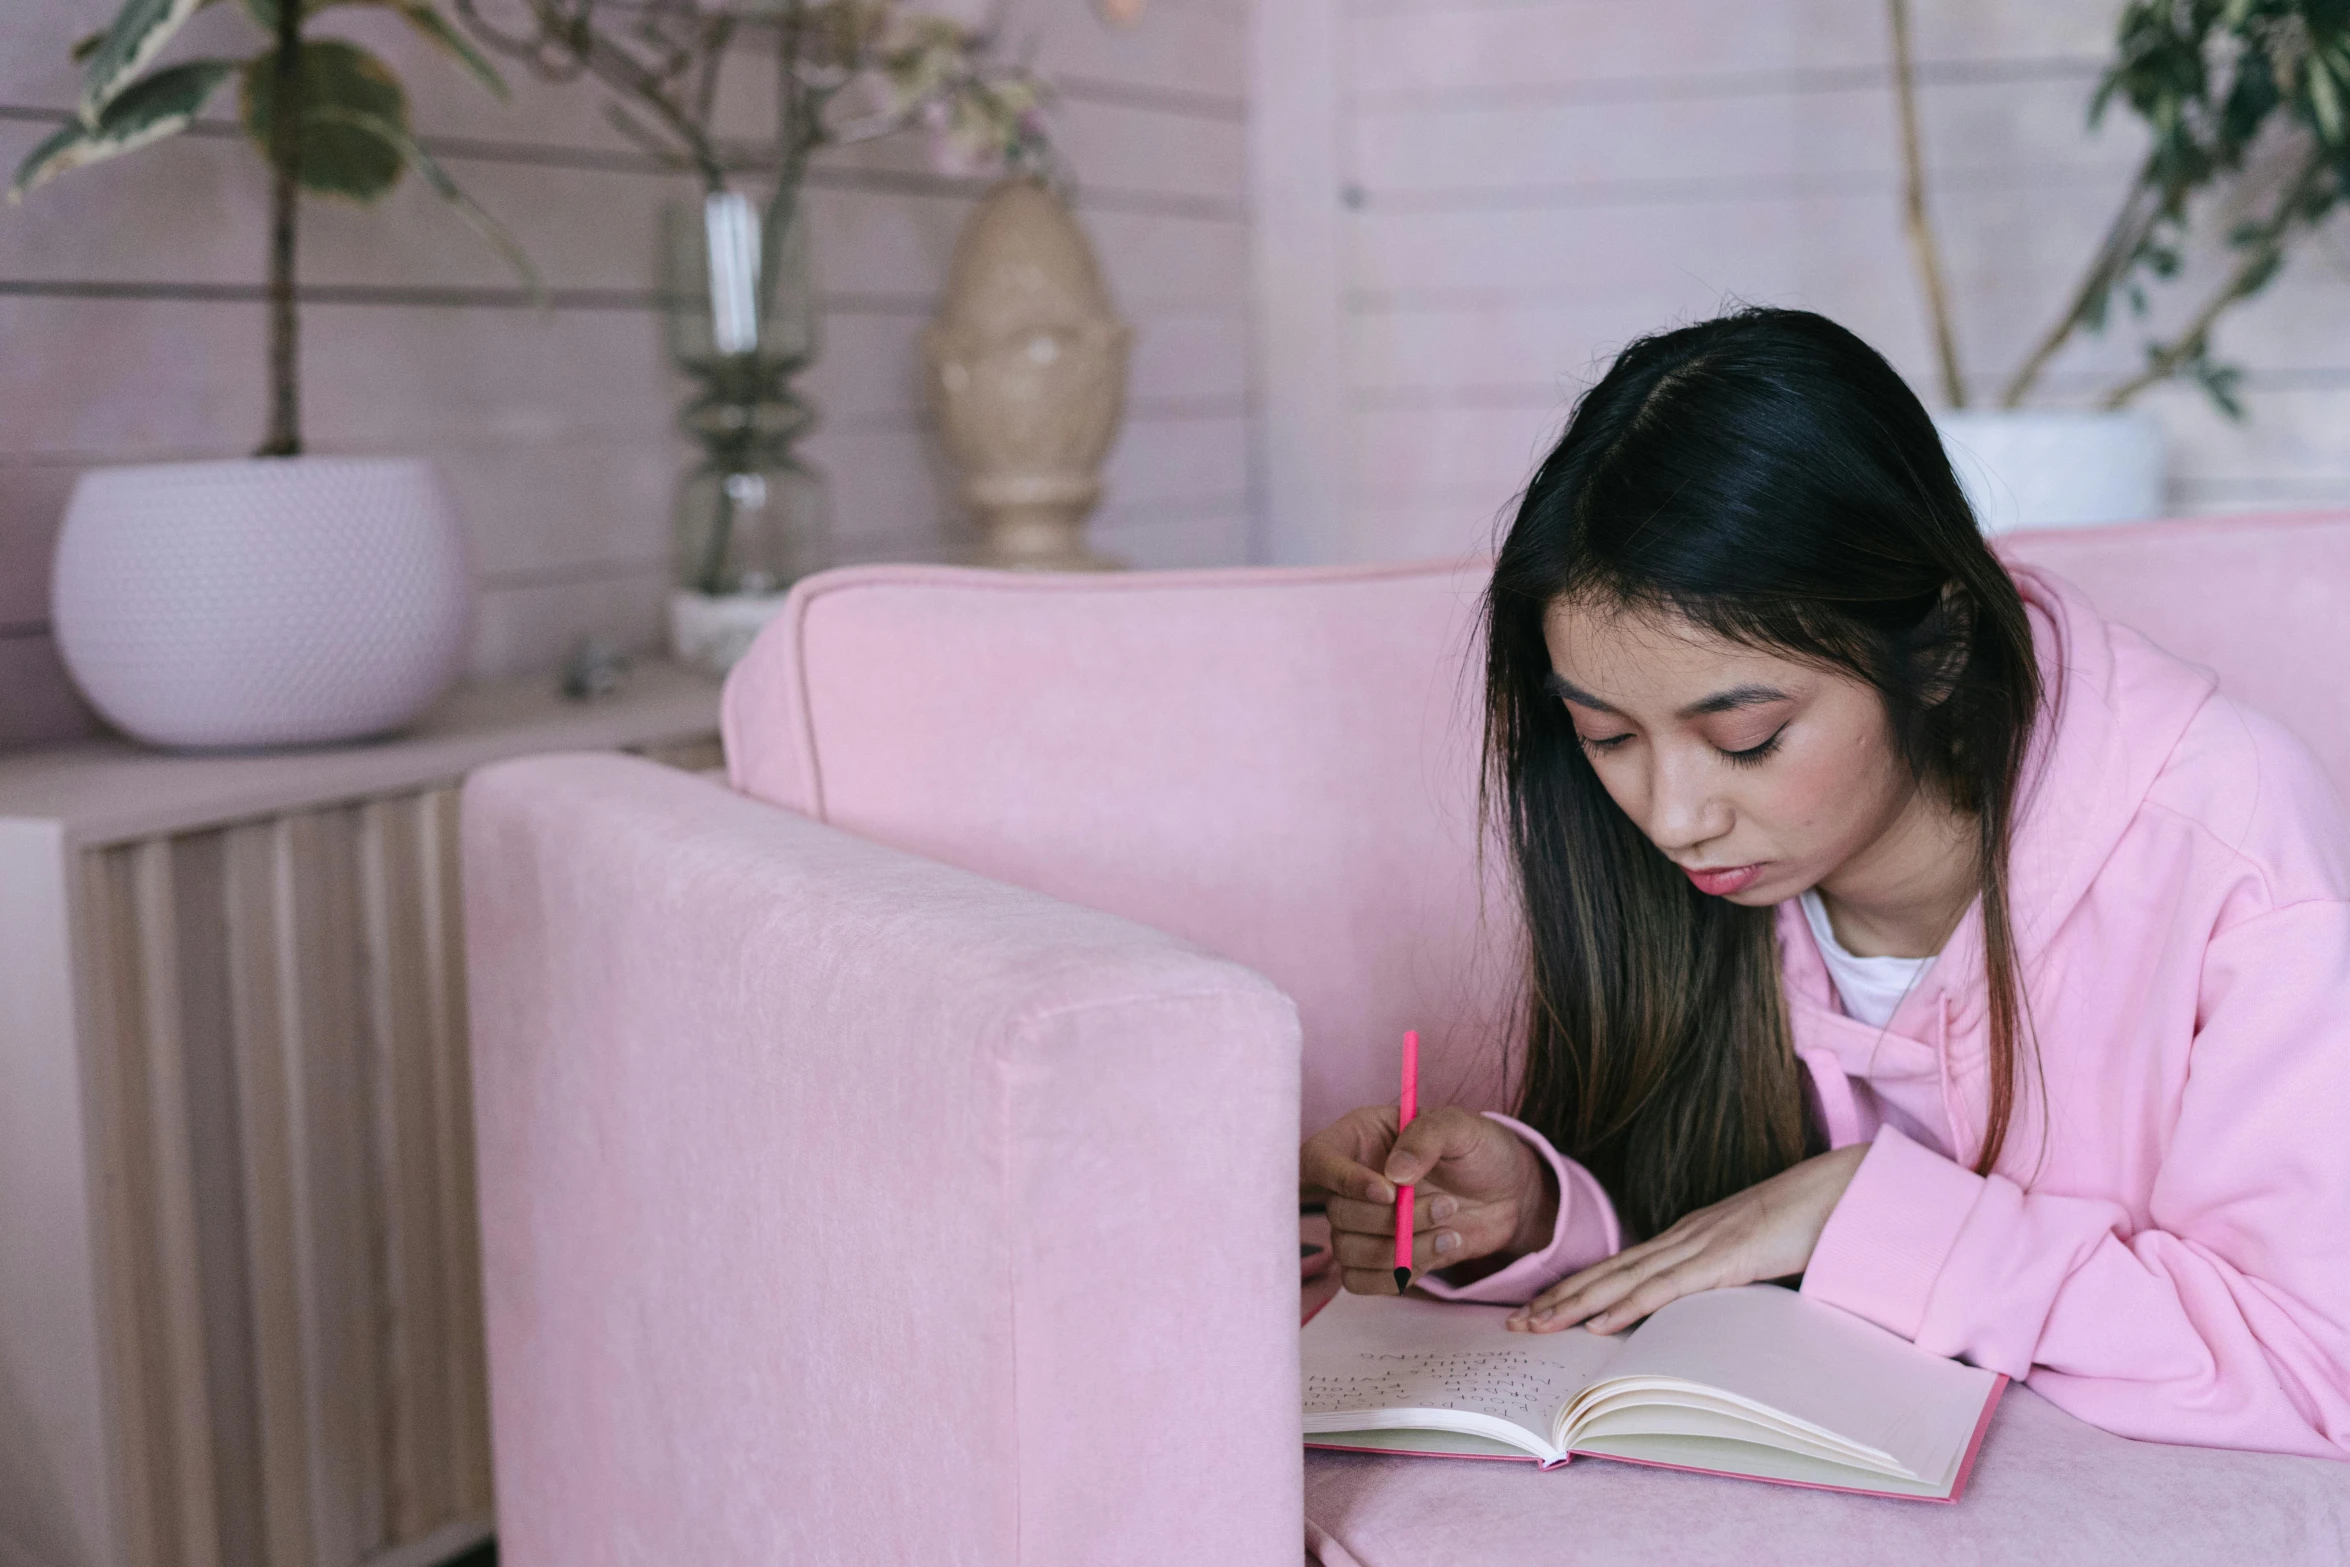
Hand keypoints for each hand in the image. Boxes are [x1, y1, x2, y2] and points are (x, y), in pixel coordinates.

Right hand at [1300, 1105, 1557, 1294]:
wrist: (1509, 1191)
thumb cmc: (1480, 1148)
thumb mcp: (1461, 1127)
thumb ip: (1426, 1138)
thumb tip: (1394, 1174)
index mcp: (1361, 1138)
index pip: (1318, 1158)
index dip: (1343, 1180)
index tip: (1389, 1194)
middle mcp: (1353, 1180)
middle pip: (1337, 1213)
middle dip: (1392, 1220)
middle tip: (1447, 1206)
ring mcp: (1364, 1221)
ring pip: (1348, 1251)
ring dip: (1401, 1250)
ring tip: (1450, 1234)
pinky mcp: (1380, 1254)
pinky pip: (1359, 1279)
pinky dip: (1396, 1275)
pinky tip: (1436, 1254)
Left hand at [1507, 1144, 1866, 1333]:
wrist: (1841, 1191)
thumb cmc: (1805, 1224)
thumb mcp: (1754, 1256)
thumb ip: (1726, 1278)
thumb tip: (1707, 1311)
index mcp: (1687, 1237)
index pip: (1618, 1267)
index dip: (1575, 1288)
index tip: (1539, 1308)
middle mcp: (1682, 1238)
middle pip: (1606, 1272)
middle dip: (1556, 1299)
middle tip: (1513, 1323)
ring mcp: (1700, 1246)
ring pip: (1622, 1281)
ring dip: (1575, 1306)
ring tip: (1536, 1326)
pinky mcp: (1722, 1259)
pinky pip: (1665, 1288)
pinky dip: (1626, 1306)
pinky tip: (1596, 1323)